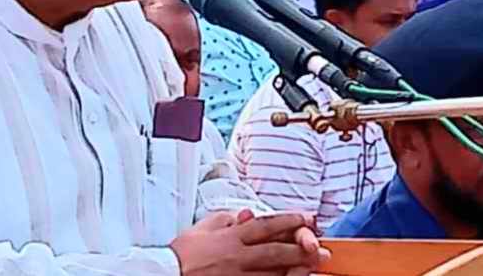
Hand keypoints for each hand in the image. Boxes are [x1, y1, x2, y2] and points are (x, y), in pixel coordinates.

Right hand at [170, 210, 327, 275]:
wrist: (160, 275)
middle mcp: (235, 257)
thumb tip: (247, 214)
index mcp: (230, 237)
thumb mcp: (201, 229)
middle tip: (321, 249)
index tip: (307, 218)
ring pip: (271, 274)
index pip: (266, 225)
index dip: (290, 221)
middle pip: (275, 252)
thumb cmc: (181, 255)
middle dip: (301, 249)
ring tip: (313, 268)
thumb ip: (226, 219)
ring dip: (294, 270)